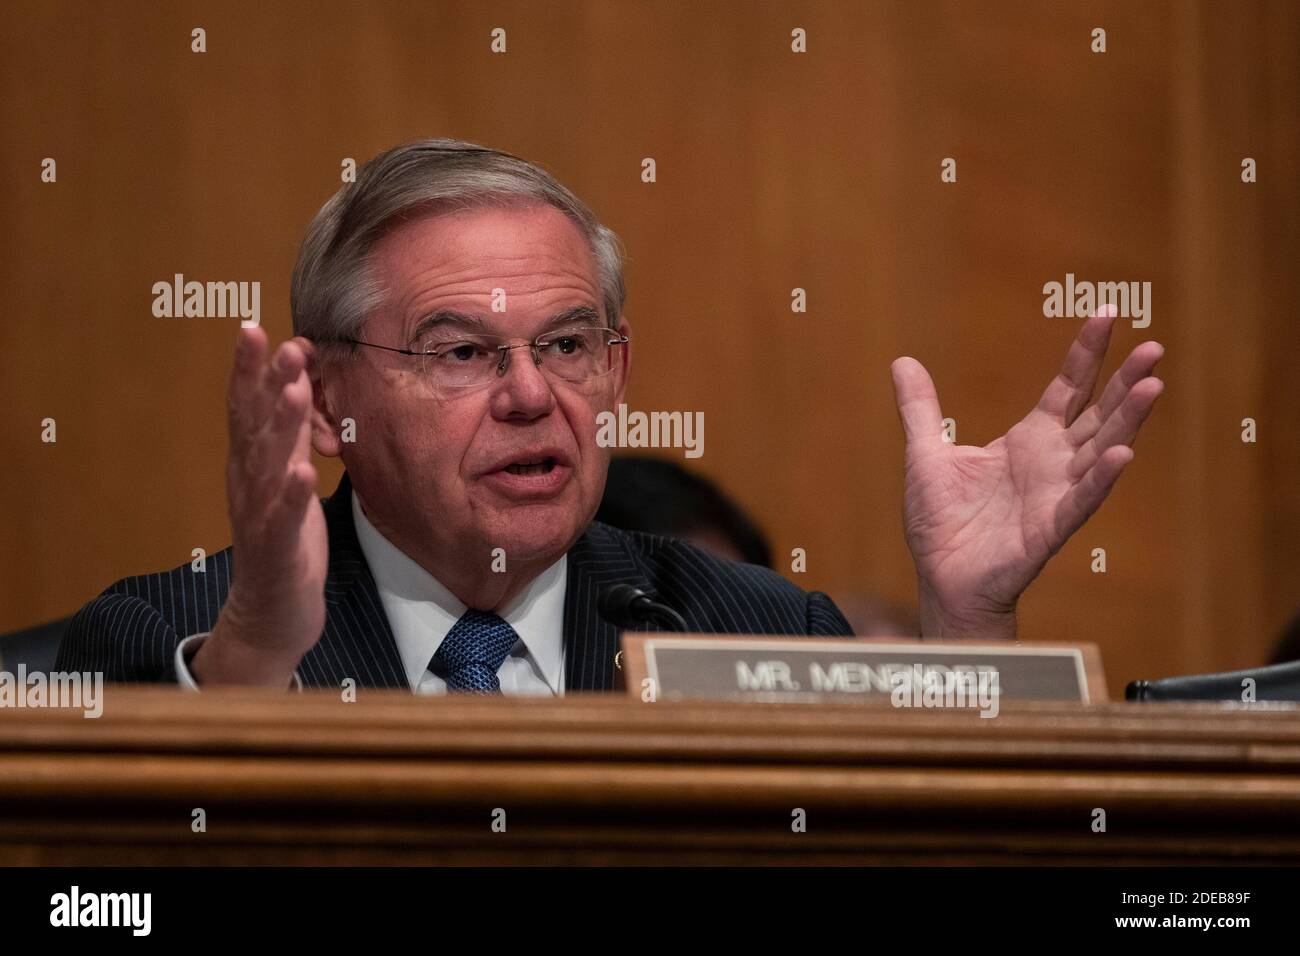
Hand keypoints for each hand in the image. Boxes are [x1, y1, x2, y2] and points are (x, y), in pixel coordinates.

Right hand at [192, 327, 327, 684]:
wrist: (272, 613)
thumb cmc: (283, 538)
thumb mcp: (286, 475)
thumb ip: (289, 433)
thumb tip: (297, 381)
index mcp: (250, 464)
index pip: (246, 407)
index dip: (248, 368)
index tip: (254, 326)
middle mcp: (247, 483)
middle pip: (252, 426)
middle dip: (261, 382)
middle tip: (274, 342)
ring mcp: (259, 516)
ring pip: (267, 465)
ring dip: (279, 427)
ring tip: (293, 390)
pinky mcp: (277, 549)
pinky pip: (283, 519)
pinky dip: (292, 495)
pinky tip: (303, 473)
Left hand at [890, 306, 1163, 639]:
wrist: (941, 579)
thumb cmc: (941, 523)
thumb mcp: (925, 454)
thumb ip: (921, 408)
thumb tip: (902, 362)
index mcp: (1027, 442)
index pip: (1066, 389)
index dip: (1086, 354)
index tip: (1105, 313)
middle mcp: (1051, 464)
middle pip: (1098, 414)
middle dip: (1125, 380)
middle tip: (1154, 347)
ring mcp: (1056, 495)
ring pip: (1101, 451)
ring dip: (1128, 420)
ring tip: (1152, 385)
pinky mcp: (1050, 529)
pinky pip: (1081, 501)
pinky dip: (1101, 479)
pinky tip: (1122, 454)